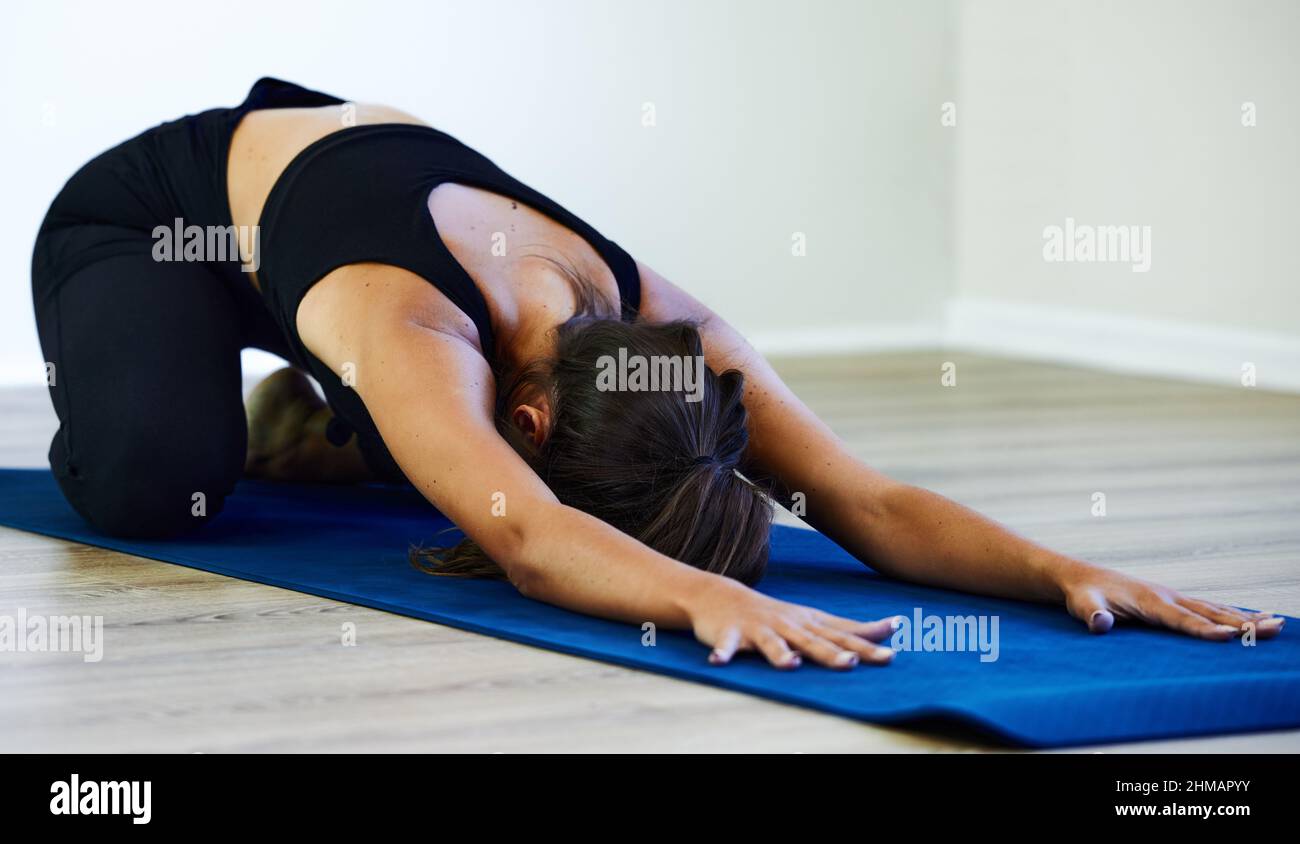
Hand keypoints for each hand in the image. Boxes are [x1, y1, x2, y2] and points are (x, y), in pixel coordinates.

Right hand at [686, 578, 897, 668]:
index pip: (843, 631)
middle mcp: (788, 625)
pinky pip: (727, 645)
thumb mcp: (810, 620)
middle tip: (854, 663)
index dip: (868, 633)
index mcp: (808, 623)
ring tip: (792, 665)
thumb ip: (844, 630)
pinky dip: (723, 652)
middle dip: (833, 653)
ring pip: (773, 644)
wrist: (721, 597)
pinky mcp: (731, 634)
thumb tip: (892, 629)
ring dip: (781, 654)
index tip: (896, 630)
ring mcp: (759, 629)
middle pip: (814, 641)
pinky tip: (719, 661)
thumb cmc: (774, 615)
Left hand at [1060, 563, 1284, 640]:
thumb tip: (1100, 622)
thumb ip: (1092, 614)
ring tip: (1276, 625)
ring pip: (1214, 610)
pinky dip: (1232, 615)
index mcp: (1149, 601)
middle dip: (1241, 623)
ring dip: (1244, 618)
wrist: (1081, 577)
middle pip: (1209, 613)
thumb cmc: (1082, 595)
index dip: (1204, 630)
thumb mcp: (1082, 604)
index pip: (1181, 619)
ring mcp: (1172, 597)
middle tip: (1274, 629)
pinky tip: (1252, 620)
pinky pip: (1208, 609)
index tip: (1230, 637)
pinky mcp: (1173, 601)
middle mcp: (1167, 597)